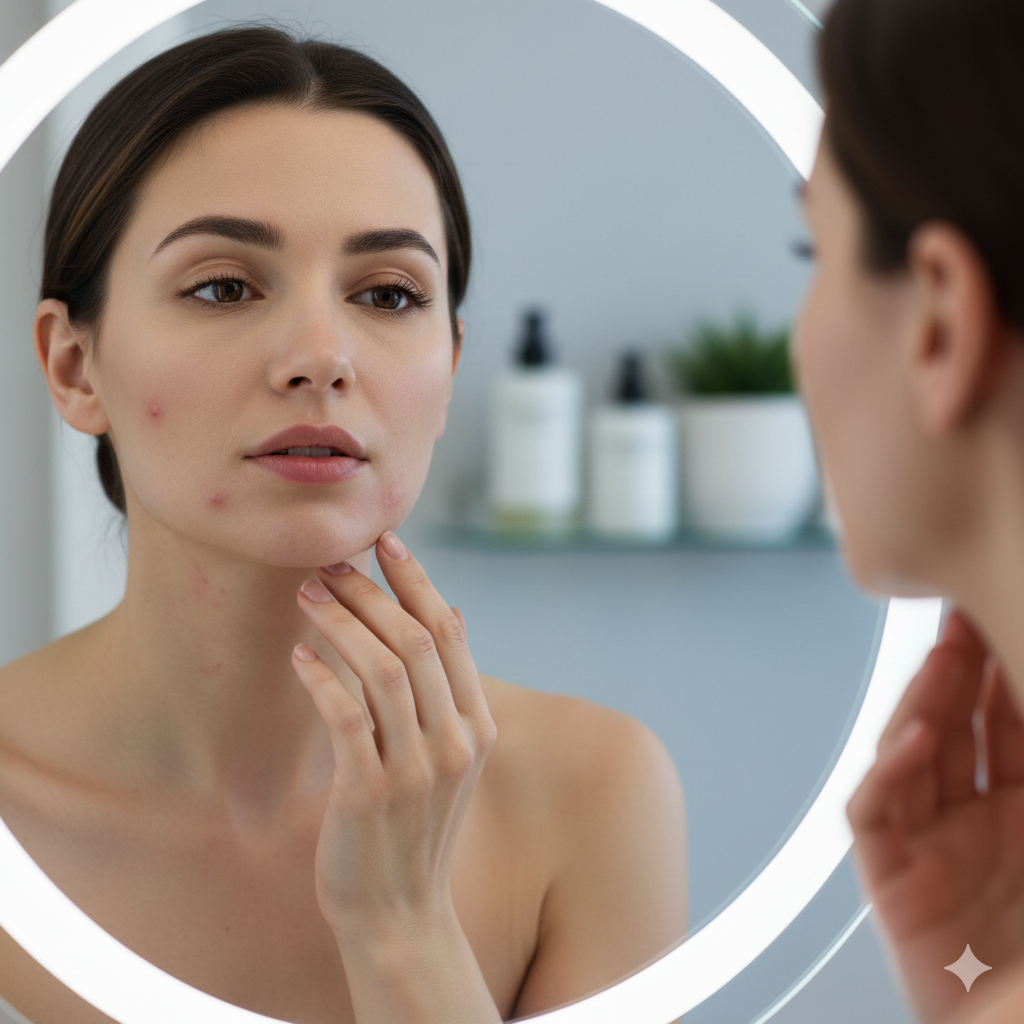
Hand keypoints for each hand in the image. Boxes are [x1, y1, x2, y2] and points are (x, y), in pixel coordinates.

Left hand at [291, 531, 496, 942]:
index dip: (418, 581)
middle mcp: (456, 741)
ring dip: (341, 623)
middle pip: (415, 641)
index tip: (386, 542)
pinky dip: (322, 678)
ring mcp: (417, 768)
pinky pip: (346, 717)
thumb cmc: (415, 825)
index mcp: (478, 726)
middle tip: (330, 564)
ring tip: (308, 595)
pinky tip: (299, 657)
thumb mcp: (450, 757)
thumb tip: (452, 612)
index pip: (450, 633)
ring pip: (381, 669)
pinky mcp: (371, 792)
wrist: (400, 911)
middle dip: (371, 592)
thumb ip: (451, 692)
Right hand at [847, 610, 1023, 1022]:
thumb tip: (1006, 710)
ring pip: (910, 758)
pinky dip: (886, 773)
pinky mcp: (889, 878)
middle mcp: (975, 826)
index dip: (999, 674)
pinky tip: (911, 738)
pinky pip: (874, 812)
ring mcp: (928, 848)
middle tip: (960, 616)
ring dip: (922, 706)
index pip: (1004, 727)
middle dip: (957, 672)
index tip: (993, 619)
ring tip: (939, 658)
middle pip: (955, 730)